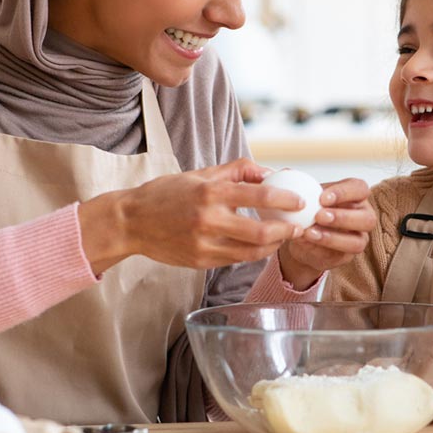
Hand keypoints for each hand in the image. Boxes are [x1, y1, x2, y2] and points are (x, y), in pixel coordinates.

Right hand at [78, 158, 303, 273]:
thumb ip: (237, 170)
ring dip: (272, 247)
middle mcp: (207, 220)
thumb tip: (269, 171)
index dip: (285, 199)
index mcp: (209, 192)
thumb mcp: (201, 174)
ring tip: (282, 237)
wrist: (131, 222)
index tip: (301, 201)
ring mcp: (203, 244)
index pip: (257, 194)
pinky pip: (235, 261)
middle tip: (297, 227)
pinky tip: (260, 246)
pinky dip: (252, 254)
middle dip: (285, 231)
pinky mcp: (199, 262)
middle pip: (260, 232)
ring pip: (250, 253)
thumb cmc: (167, 193)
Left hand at [277, 177, 375, 289]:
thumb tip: (287, 173)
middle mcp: (363, 216)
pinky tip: (307, 242)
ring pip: (357, 241)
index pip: (359, 189)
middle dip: (343, 217)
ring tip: (310, 232)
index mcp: (356, 196)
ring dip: (333, 237)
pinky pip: (342, 255)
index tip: (322, 198)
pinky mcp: (349, 256)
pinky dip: (324, 248)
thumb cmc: (309, 211)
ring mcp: (359, 238)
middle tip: (319, 216)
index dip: (344, 193)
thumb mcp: (305, 196)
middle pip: (367, 218)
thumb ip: (298, 184)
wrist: (303, 238)